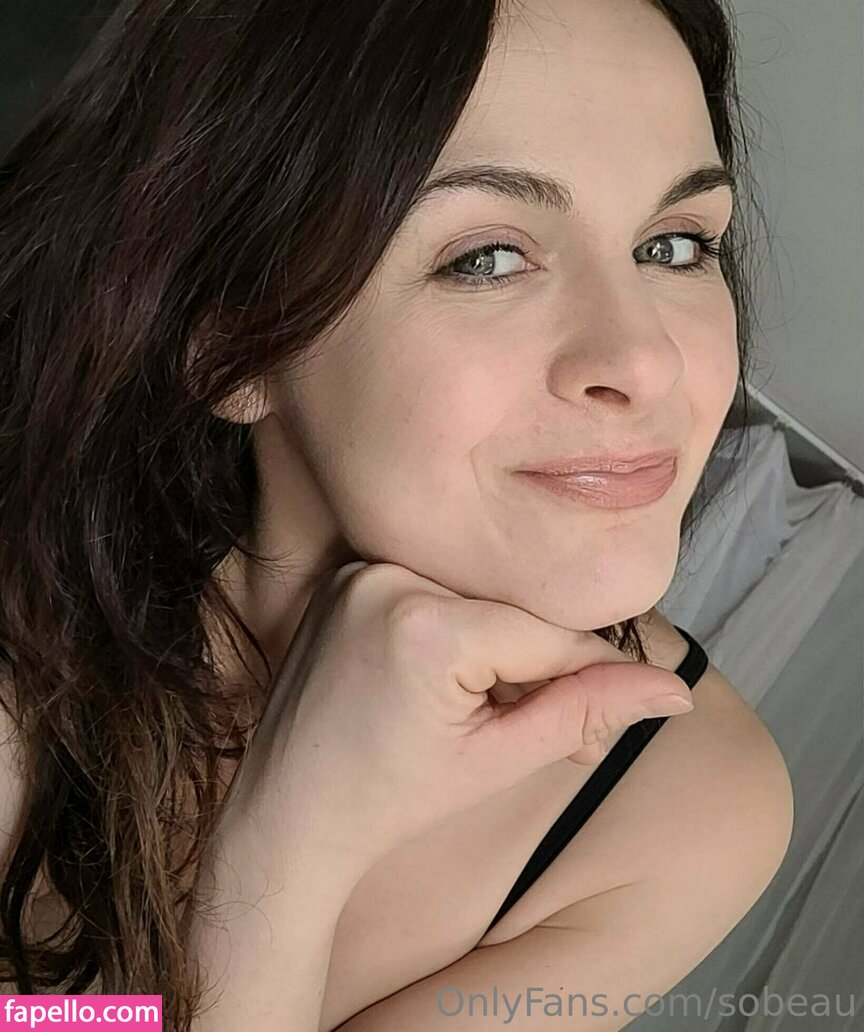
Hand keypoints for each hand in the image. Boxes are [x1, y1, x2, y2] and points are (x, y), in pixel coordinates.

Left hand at [217, 561, 694, 873]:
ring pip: (476, 596)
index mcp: (428, 627)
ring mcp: (361, 571)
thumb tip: (673, 690)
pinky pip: (432, 586)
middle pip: (512, 608)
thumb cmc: (390, 800)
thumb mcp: (498, 761)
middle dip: (542, 660)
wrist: (288, 812)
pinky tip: (441, 676)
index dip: (592, 667)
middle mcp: (389, 578)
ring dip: (500, 641)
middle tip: (552, 723)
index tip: (624, 696)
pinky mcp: (347, 574)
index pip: (548, 632)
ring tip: (489, 703)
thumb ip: (585, 712)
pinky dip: (455, 623)